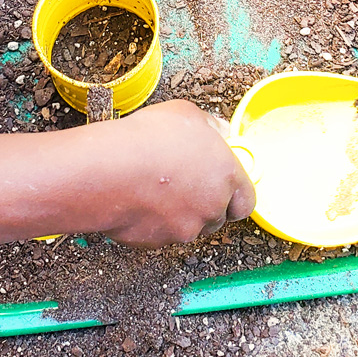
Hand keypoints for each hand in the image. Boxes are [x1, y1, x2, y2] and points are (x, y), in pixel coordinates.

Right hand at [92, 100, 255, 248]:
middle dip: (204, 203)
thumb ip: (209, 125)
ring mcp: (185, 228)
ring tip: (157, 188)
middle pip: (218, 216)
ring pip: (189, 227)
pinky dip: (155, 222)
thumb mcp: (186, 114)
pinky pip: (162, 234)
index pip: (246, 201)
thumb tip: (218, 131)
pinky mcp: (158, 242)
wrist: (110, 170)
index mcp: (226, 175)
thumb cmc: (148, 138)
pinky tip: (140, 199)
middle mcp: (211, 207)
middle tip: (184, 183)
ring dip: (180, 213)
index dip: (235, 195)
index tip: (223, 186)